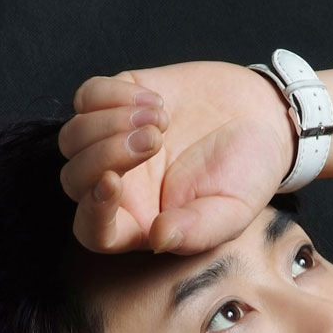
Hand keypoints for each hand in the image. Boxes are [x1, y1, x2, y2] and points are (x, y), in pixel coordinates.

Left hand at [58, 61, 296, 255]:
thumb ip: (196, 231)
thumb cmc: (247, 174)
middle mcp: (119, 188)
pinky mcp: (114, 103)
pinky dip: (112, 94)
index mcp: (141, 224)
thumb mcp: (233, 213)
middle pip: (74, 180)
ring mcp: (111, 144)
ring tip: (161, 118)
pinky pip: (85, 98)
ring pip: (72, 139)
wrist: (260, 119)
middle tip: (156, 139)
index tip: (112, 182)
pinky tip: (156, 99)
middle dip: (105, 156)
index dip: (92, 212)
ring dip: (109, 123)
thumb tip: (156, 238)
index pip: (93, 232)